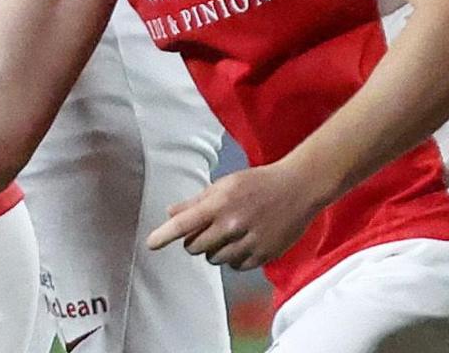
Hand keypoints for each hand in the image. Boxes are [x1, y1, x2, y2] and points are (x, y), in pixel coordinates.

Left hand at [144, 160, 328, 269]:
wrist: (298, 188)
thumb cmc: (259, 183)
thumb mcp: (226, 184)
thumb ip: (197, 200)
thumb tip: (170, 212)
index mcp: (220, 203)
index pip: (184, 223)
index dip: (165, 235)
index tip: (151, 244)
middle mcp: (232, 224)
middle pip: (195, 247)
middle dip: (196, 240)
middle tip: (209, 228)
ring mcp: (248, 242)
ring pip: (214, 259)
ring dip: (215, 250)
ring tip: (231, 232)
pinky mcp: (262, 255)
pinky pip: (235, 266)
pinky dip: (234, 257)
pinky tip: (245, 241)